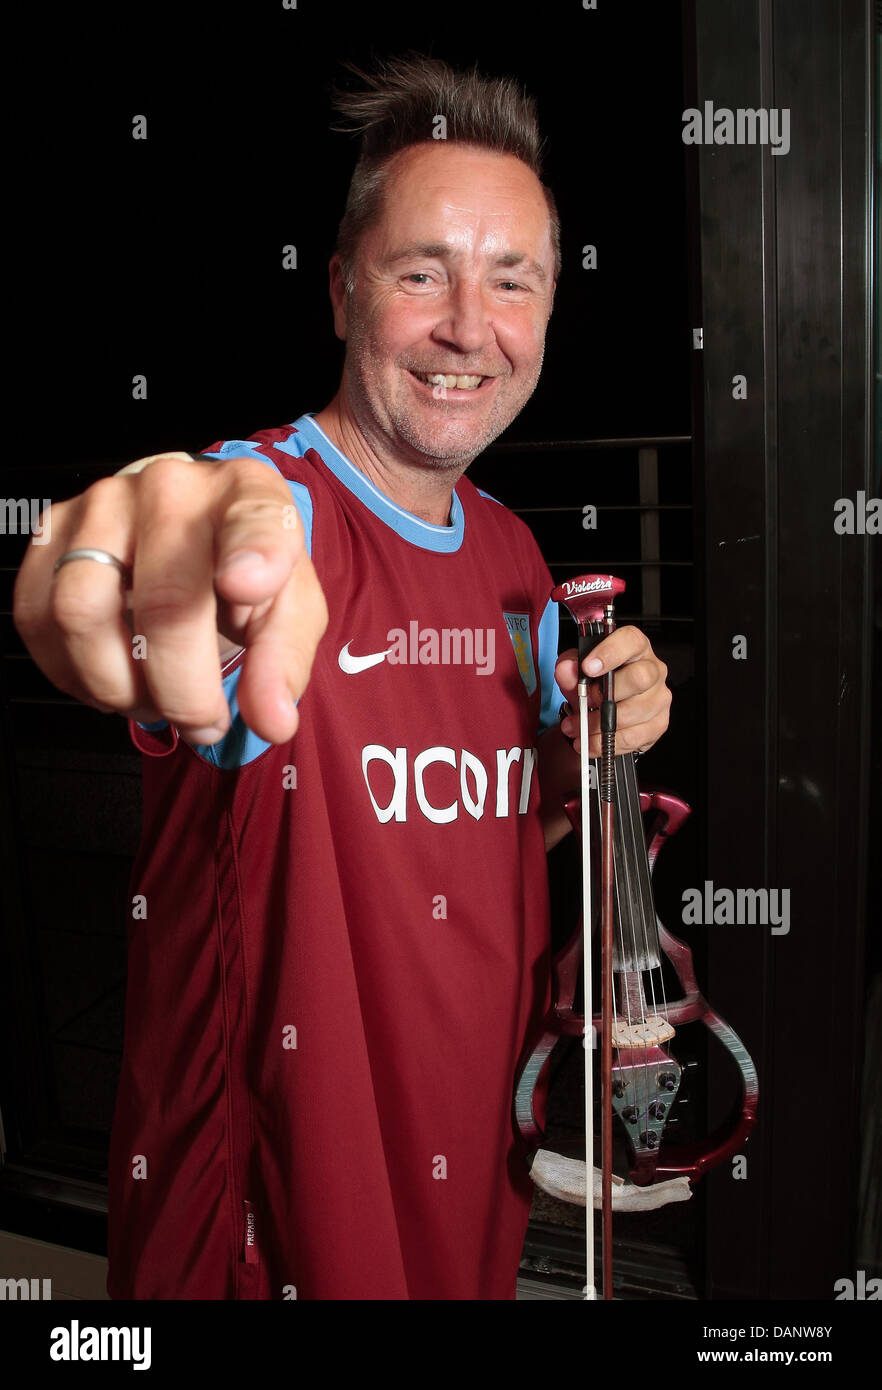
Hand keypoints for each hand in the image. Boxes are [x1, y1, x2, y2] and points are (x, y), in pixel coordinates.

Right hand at [13, 453, 327, 745]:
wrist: (187, 530)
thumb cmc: (241, 569)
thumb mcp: (287, 609)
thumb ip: (283, 662)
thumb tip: (272, 721)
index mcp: (247, 496)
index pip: (255, 520)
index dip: (252, 554)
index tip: (247, 586)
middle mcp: (171, 488)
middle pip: (164, 603)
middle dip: (183, 692)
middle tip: (203, 723)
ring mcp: (103, 503)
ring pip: (82, 613)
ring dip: (120, 687)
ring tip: (154, 701)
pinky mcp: (52, 530)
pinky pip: (39, 617)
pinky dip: (74, 673)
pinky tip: (113, 678)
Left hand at [555, 625, 670, 757]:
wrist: (606, 708)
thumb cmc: (598, 682)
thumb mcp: (578, 670)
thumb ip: (569, 668)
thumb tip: (566, 670)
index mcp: (635, 648)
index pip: (631, 641)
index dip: (609, 652)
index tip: (588, 667)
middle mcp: (653, 669)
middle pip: (639, 678)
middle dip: (605, 694)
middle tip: (583, 703)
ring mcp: (659, 697)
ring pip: (634, 712)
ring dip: (598, 725)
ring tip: (577, 728)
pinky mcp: (658, 723)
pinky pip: (634, 737)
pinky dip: (606, 743)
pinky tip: (591, 741)